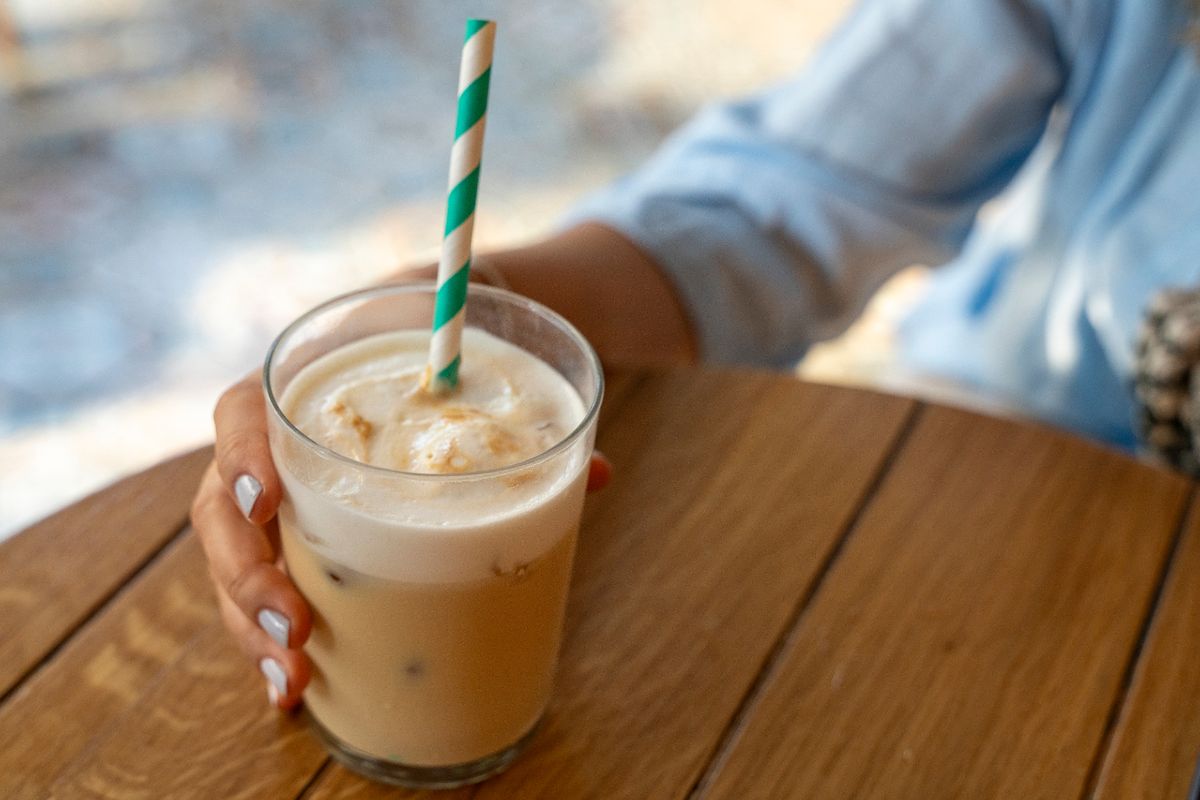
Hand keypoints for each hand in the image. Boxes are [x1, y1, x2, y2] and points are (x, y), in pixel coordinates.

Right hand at [191, 374, 612, 709]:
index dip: (242, 455)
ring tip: (291, 679)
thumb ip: (520, 409)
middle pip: (222, 510)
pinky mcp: (295, 543)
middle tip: (295, 623)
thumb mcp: (472, 362)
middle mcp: (275, 450)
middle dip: (247, 576)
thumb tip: (597, 476)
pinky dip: (268, 642)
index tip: (270, 501)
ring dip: (253, 627)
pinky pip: (261, 591)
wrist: (428, 349)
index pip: (240, 411)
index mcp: (302, 390)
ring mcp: (280, 503)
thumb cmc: (434, 352)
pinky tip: (290, 690)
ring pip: (234, 565)